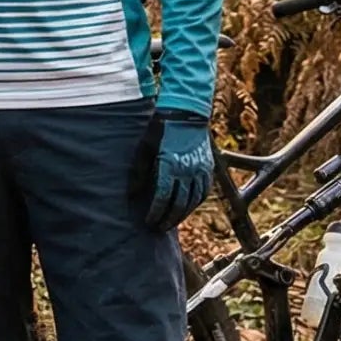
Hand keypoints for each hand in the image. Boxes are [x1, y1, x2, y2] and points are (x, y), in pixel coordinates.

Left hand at [139, 110, 212, 232]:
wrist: (186, 112)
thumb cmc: (160, 128)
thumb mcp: (145, 148)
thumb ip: (140, 172)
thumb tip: (132, 194)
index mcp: (170, 165)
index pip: (163, 197)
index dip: (155, 212)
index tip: (148, 221)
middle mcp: (187, 170)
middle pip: (179, 204)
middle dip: (168, 219)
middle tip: (158, 228)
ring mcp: (200, 169)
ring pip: (193, 201)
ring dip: (182, 215)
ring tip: (171, 222)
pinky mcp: (208, 167)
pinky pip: (204, 191)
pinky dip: (195, 203)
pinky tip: (188, 208)